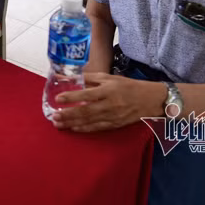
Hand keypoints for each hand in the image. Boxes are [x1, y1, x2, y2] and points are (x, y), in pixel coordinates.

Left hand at [51, 73, 166, 132]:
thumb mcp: (109, 78)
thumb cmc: (127, 86)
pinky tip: (73, 128)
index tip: (58, 98)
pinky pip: (97, 128)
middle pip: (86, 111)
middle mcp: (110, 104)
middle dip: (68, 114)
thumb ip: (89, 77)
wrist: (150, 100)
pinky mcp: (115, 125)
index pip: (87, 94)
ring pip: (89, 121)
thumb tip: (68, 76)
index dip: (72, 97)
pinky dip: (84, 128)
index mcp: (108, 90)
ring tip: (58, 123)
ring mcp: (113, 116)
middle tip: (54, 116)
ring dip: (72, 123)